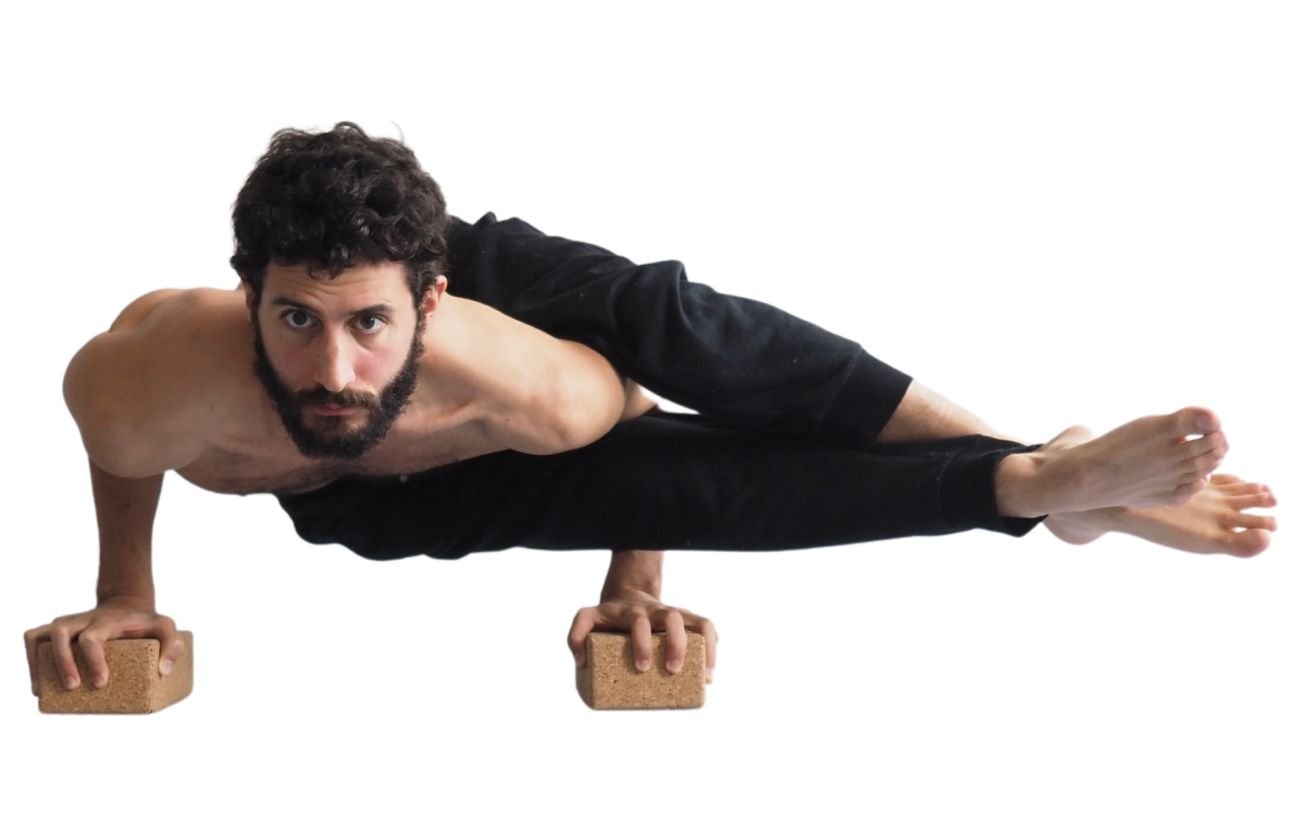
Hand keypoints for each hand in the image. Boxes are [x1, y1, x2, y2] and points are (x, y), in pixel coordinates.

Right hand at [23, 595, 185, 694]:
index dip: (93, 661)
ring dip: (37, 661)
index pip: (92, 638)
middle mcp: (81, 620)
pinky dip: (30, 658)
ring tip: (42, 690)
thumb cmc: (145, 622)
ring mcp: (66, 623)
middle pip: (60, 633)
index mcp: (106, 621)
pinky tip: (38, 684)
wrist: (126, 604)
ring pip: (40, 635)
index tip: (101, 683)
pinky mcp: (55, 629)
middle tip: (73, 687)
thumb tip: (164, 671)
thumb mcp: (166, 627)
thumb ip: (173, 646)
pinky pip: (33, 638)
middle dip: (62, 662)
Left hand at [568, 587, 717, 682]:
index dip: (642, 643)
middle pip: (673, 618)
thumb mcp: (587, 619)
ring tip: (705, 676)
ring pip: (699, 620)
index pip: (639, 623)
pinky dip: (713, 647)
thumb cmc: (607, 617)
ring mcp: (676, 613)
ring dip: (705, 647)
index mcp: (632, 611)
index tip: (642, 667)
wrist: (628, 594)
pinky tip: (708, 672)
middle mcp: (656, 611)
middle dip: (676, 644)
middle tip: (672, 670)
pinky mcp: (688, 620)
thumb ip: (576, 636)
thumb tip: (582, 663)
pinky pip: (707, 627)